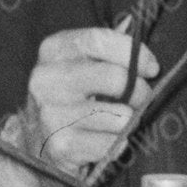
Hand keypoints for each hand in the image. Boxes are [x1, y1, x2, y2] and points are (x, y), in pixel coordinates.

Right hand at [2, 25, 146, 186]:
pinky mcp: (61, 145)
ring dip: (128, 122)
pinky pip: (113, 144)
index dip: (133, 53)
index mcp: (53, 51)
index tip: (151, 68)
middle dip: (140, 91)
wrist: (35, 145)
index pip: (99, 40)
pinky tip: (103, 142)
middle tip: (141, 100)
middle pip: (114, 77)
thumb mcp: (80, 66)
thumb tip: (141, 50)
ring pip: (120, 115)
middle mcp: (46, 79)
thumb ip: (107, 53)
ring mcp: (50, 113)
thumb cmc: (70, 100)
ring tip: (115, 123)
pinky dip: (117, 146)